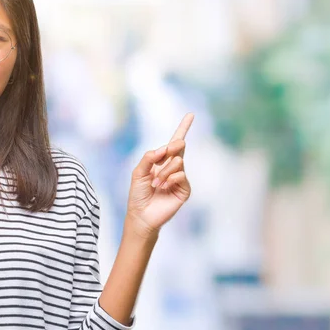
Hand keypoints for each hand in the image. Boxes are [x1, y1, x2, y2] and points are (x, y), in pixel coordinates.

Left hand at [126, 113, 193, 237]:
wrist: (141, 214)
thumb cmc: (138, 194)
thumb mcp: (138, 172)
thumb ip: (149, 157)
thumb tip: (164, 148)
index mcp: (161, 162)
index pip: (174, 144)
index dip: (182, 128)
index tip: (190, 114)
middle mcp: (172, 168)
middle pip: (178, 147)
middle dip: (172, 147)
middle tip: (167, 151)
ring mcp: (179, 178)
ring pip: (178, 161)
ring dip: (165, 170)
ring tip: (156, 183)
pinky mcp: (184, 189)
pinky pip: (181, 175)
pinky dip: (171, 178)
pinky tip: (163, 187)